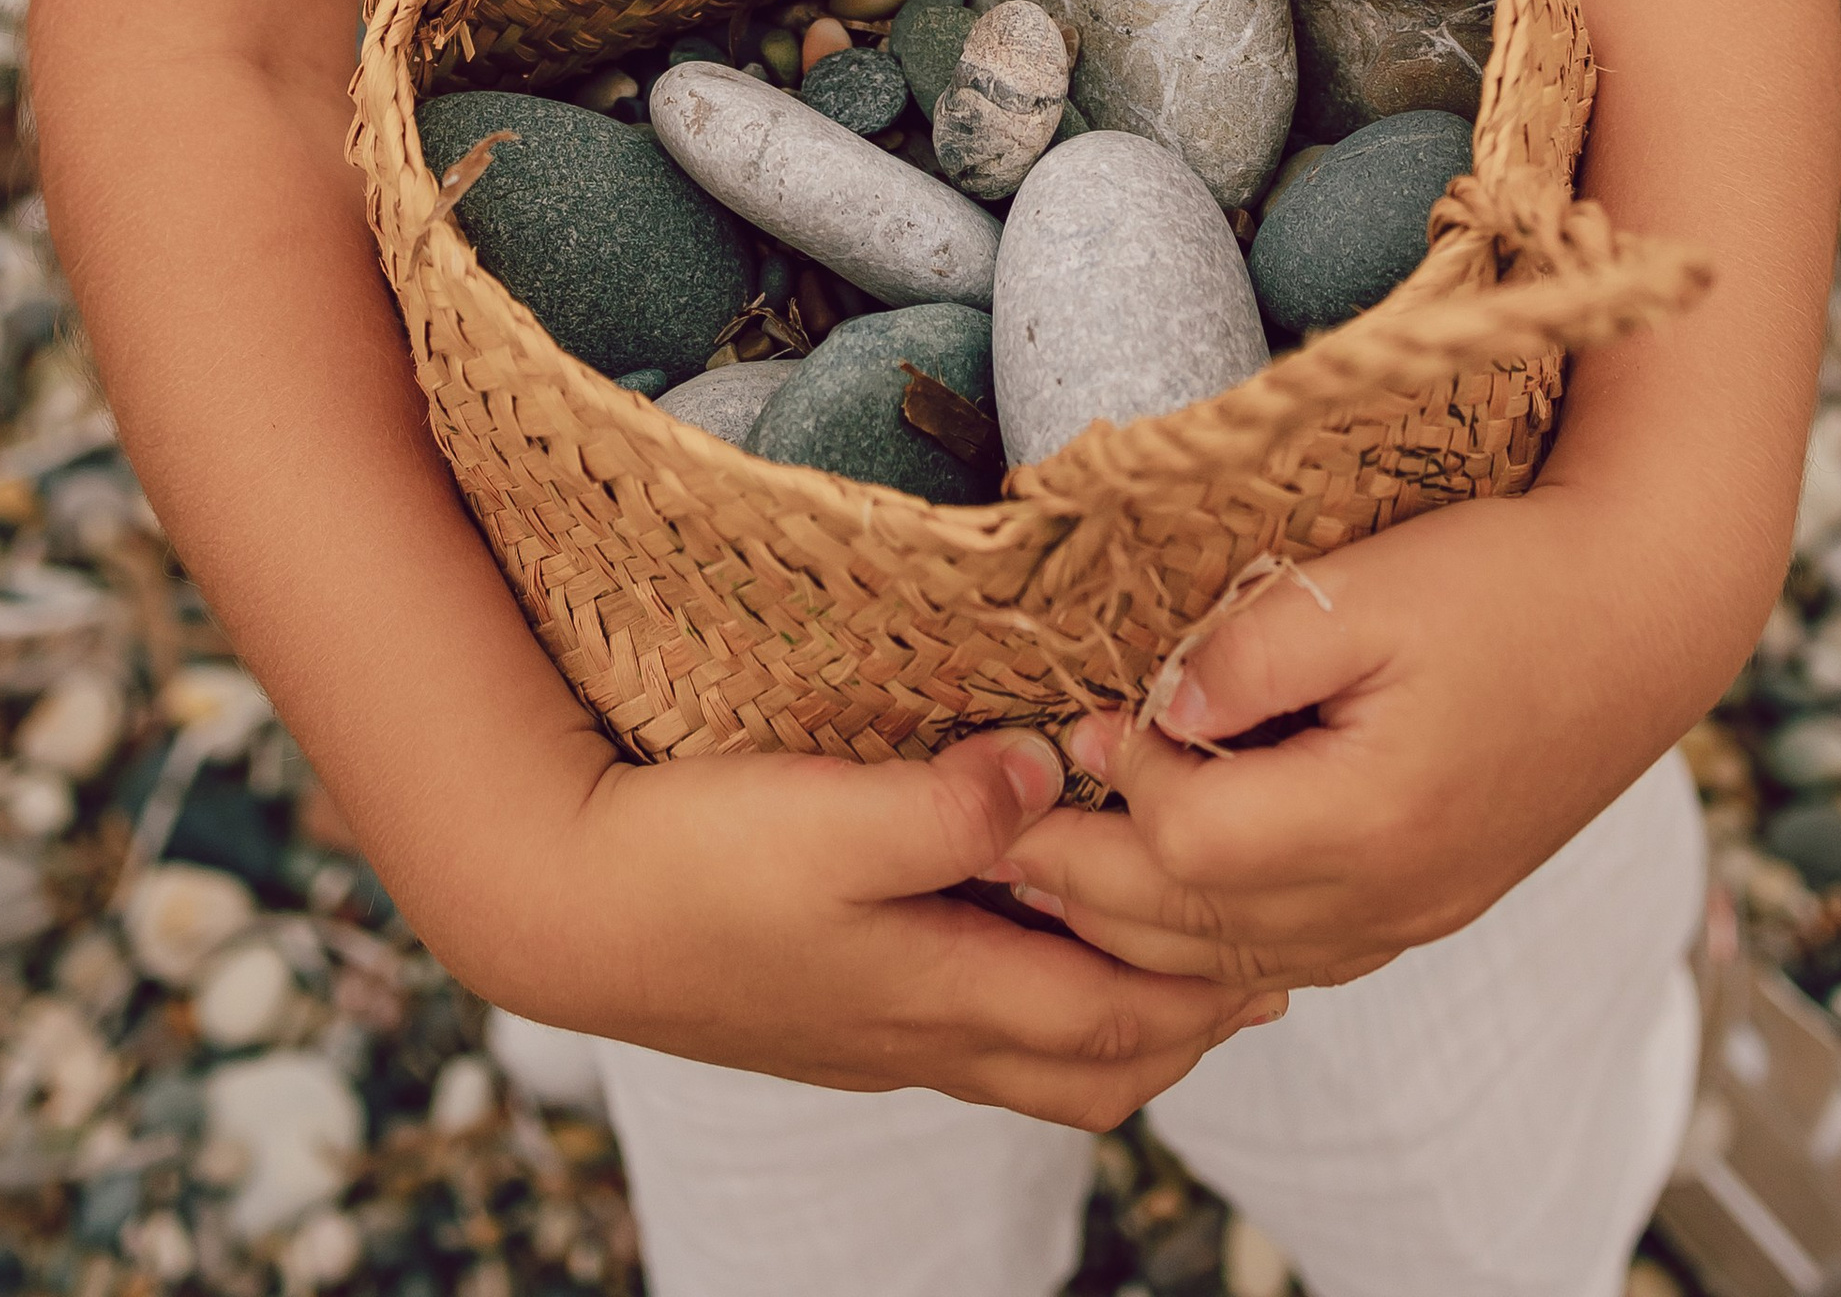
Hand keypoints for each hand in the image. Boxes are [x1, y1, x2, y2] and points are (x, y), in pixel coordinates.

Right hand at [482, 725, 1285, 1125]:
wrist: (561, 908)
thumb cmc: (692, 861)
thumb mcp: (826, 817)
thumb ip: (949, 807)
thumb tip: (1054, 776)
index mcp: (940, 993)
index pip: (1116, 1017)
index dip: (1207, 981)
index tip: (1279, 927)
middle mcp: (922, 1034)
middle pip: (1094, 1065)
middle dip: (1188, 1021)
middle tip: (1261, 960)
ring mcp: (877, 1033)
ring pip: (1037, 1065)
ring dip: (1120, 1021)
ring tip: (1173, 962)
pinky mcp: (836, 1011)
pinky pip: (978, 1037)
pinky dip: (1043, 1007)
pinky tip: (1031, 948)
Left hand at [997, 485, 1720, 996]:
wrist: (1644, 616)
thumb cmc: (1505, 581)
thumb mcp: (1366, 587)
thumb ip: (1246, 652)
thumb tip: (1156, 704)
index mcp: (1368, 819)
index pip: (1187, 841)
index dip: (1121, 777)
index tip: (1082, 715)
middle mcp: (1388, 897)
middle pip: (1192, 930)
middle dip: (1083, 881)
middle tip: (1005, 827)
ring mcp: (1411, 917)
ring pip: (1235, 964)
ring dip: (1132, 927)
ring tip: (1053, 871)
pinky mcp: (1426, 906)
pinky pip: (1293, 957)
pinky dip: (1210, 940)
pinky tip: (1167, 897)